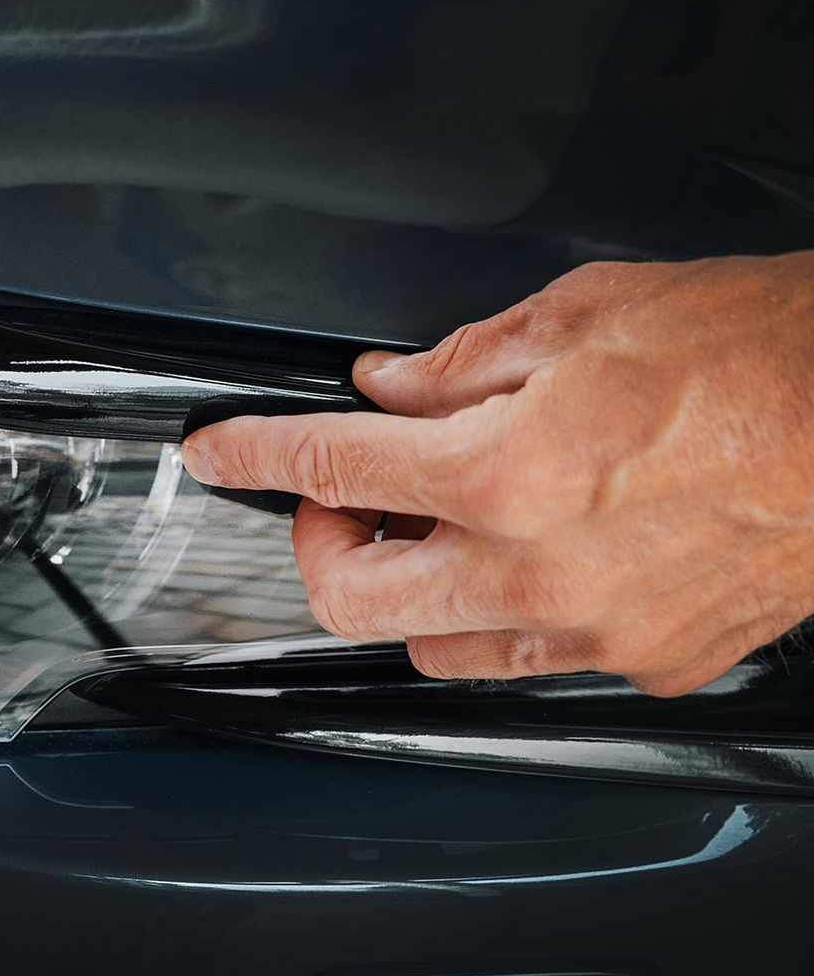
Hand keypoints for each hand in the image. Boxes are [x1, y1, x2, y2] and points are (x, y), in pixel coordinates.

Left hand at [182, 255, 813, 695]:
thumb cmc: (768, 351)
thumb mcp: (584, 313)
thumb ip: (459, 363)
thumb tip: (389, 389)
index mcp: (509, 473)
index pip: (328, 469)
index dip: (252, 456)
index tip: (217, 456)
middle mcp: (542, 572)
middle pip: (352, 600)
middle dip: (322, 543)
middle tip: (343, 494)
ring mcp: (600, 632)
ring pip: (435, 646)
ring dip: (406, 586)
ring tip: (434, 520)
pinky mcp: (655, 663)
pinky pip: (532, 658)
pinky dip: (501, 609)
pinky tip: (527, 550)